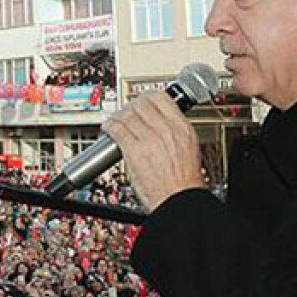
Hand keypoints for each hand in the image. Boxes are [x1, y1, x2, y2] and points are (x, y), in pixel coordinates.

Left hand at [102, 92, 204, 211]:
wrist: (179, 199)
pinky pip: (117, 129)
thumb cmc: (184, 181)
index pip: (160, 97)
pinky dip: (109, 126)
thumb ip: (173, 132)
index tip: (140, 101)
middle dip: (130, 106)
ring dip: (117, 116)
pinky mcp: (134, 150)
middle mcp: (165, 129)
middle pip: (141, 104)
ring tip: (114, 120)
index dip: (146, 97)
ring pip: (127, 115)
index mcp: (181, 127)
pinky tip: (107, 128)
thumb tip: (161, 124)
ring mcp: (149, 139)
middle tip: (125, 111)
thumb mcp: (188, 147)